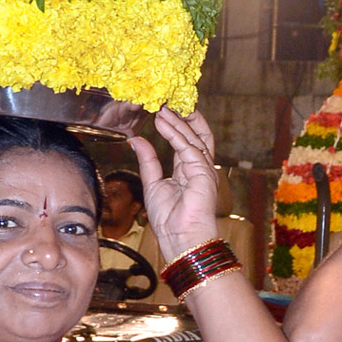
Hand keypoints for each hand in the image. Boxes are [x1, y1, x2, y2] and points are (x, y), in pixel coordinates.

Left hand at [130, 109, 218, 261]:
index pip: (187, 141)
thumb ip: (148, 161)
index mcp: (190, 171)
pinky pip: (188, 148)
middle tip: (170, 101)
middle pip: (198, 135)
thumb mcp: (152, 183)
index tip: (166, 110)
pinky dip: (175, 134)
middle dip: (186, 117)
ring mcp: (204, 170)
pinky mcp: (203, 173)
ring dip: (177, 122)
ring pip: (193, 138)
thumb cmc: (169, 219)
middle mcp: (200, 168)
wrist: (180, 240)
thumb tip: (137, 140)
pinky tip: (163, 123)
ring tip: (161, 109)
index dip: (178, 125)